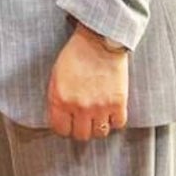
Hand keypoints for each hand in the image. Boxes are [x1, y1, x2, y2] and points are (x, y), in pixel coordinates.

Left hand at [47, 23, 128, 141]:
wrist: (99, 40)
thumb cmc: (76, 55)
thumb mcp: (57, 76)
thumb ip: (57, 99)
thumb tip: (60, 118)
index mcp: (60, 100)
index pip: (61, 130)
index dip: (65, 128)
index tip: (69, 123)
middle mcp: (78, 107)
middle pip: (81, 135)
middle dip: (81, 129)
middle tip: (84, 121)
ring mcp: (99, 107)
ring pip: (100, 133)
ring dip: (99, 126)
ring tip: (98, 116)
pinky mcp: (118, 103)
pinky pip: (118, 124)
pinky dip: (115, 120)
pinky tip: (111, 111)